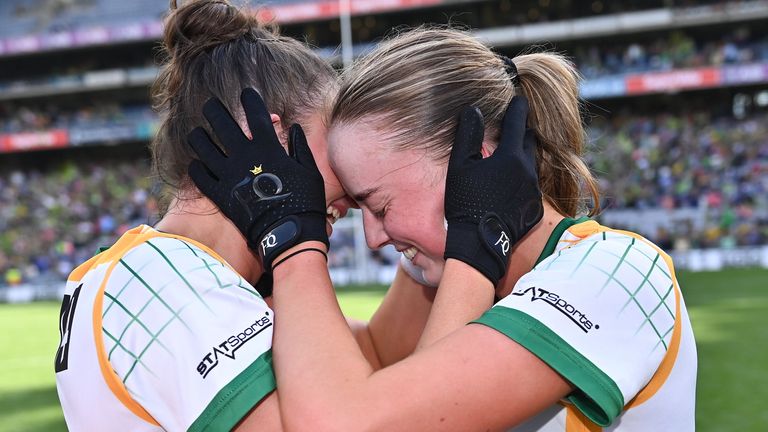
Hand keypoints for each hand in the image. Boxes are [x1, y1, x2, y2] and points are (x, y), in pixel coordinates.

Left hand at [187, 88, 327, 270]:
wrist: (289, 233)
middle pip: (221, 123)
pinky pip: (200, 176)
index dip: (250, 99)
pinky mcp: (220, 194)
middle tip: (210, 105)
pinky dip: (196, 168)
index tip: (246, 92)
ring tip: (196, 133)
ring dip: (198, 137)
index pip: (256, 114)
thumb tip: (293, 127)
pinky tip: (196, 164)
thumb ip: (299, 147)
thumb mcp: (309, 170)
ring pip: (202, 147)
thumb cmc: (304, 201)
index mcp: (267, 147)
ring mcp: (229, 175)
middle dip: (214, 110)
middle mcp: (244, 156)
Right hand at [443, 96, 542, 285]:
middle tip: (514, 124)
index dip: (517, 108)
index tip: (518, 100)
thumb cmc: (465, 202)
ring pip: (531, 163)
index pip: (517, 121)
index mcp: (510, 155)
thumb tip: (474, 110)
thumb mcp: (460, 166)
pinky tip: (509, 183)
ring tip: (511, 152)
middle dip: (522, 130)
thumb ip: (468, 135)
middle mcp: (527, 170)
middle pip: (528, 140)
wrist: (480, 243)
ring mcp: (533, 190)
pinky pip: (530, 185)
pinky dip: (522, 178)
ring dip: (522, 155)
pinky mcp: (534, 207)